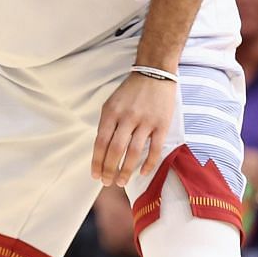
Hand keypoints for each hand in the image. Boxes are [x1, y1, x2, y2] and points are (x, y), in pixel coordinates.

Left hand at [91, 72, 175, 186]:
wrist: (155, 74)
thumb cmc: (130, 92)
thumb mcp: (111, 104)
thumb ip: (106, 125)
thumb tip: (101, 151)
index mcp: (111, 113)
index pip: (100, 143)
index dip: (97, 162)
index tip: (95, 175)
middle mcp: (127, 118)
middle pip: (115, 150)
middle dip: (109, 170)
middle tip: (107, 183)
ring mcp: (145, 121)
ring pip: (134, 152)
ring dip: (126, 170)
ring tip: (121, 182)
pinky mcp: (162, 124)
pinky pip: (155, 148)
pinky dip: (149, 164)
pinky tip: (143, 173)